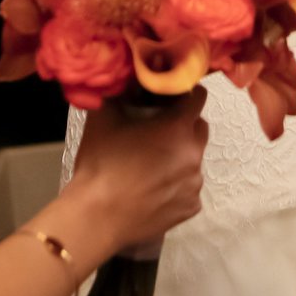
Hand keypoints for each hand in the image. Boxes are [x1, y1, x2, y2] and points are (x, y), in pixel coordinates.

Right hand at [66, 91, 207, 251]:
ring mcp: (194, 184)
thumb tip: (123, 78)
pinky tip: (154, 189)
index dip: (183, 95)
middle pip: (199, 128)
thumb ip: (119, 92)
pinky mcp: (191, 207)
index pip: (198, 98)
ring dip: (180, 156)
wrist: (97, 216)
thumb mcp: (104, 117)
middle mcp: (194, 154)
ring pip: (194, 160)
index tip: (168, 100)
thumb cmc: (100, 163)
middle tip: (157, 132)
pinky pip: (189, 188)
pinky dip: (177, 185)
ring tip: (151, 165)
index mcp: (178, 128)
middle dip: (183, 125)